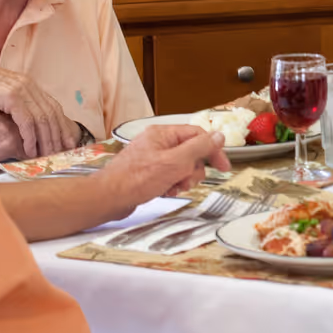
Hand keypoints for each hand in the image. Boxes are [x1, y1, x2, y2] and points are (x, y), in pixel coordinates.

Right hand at [0, 60, 74, 158]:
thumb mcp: (1, 99)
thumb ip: (15, 108)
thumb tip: (25, 127)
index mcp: (29, 85)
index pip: (53, 108)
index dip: (62, 126)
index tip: (68, 143)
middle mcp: (29, 85)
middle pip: (52, 114)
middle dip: (58, 136)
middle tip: (62, 154)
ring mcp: (22, 89)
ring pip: (42, 119)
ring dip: (46, 140)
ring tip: (46, 157)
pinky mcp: (11, 96)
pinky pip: (27, 121)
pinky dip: (30, 138)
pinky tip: (30, 150)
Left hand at [98, 125, 230, 214]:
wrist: (109, 198)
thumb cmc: (137, 179)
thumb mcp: (175, 162)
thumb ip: (199, 147)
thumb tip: (219, 135)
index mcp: (164, 134)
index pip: (198, 135)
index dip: (213, 150)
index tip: (223, 167)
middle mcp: (158, 143)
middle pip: (191, 152)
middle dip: (193, 170)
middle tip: (186, 180)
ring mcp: (152, 158)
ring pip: (182, 166)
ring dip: (183, 179)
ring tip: (173, 187)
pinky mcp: (148, 173)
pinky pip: (170, 175)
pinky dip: (172, 185)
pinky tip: (165, 191)